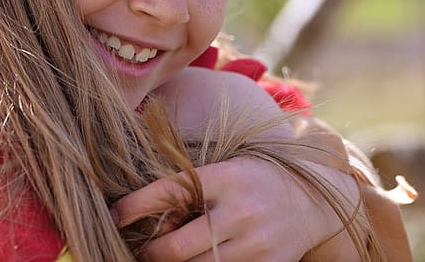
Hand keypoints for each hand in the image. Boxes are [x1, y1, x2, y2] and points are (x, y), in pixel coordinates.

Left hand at [112, 155, 362, 261]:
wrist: (312, 200)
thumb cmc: (254, 182)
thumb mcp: (225, 170)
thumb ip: (190, 188)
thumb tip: (144, 216)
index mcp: (225, 177)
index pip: (169, 191)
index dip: (134, 206)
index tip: (112, 215)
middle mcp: (241, 210)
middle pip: (178, 248)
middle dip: (152, 254)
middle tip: (141, 252)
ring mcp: (257, 243)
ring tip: (170, 257)